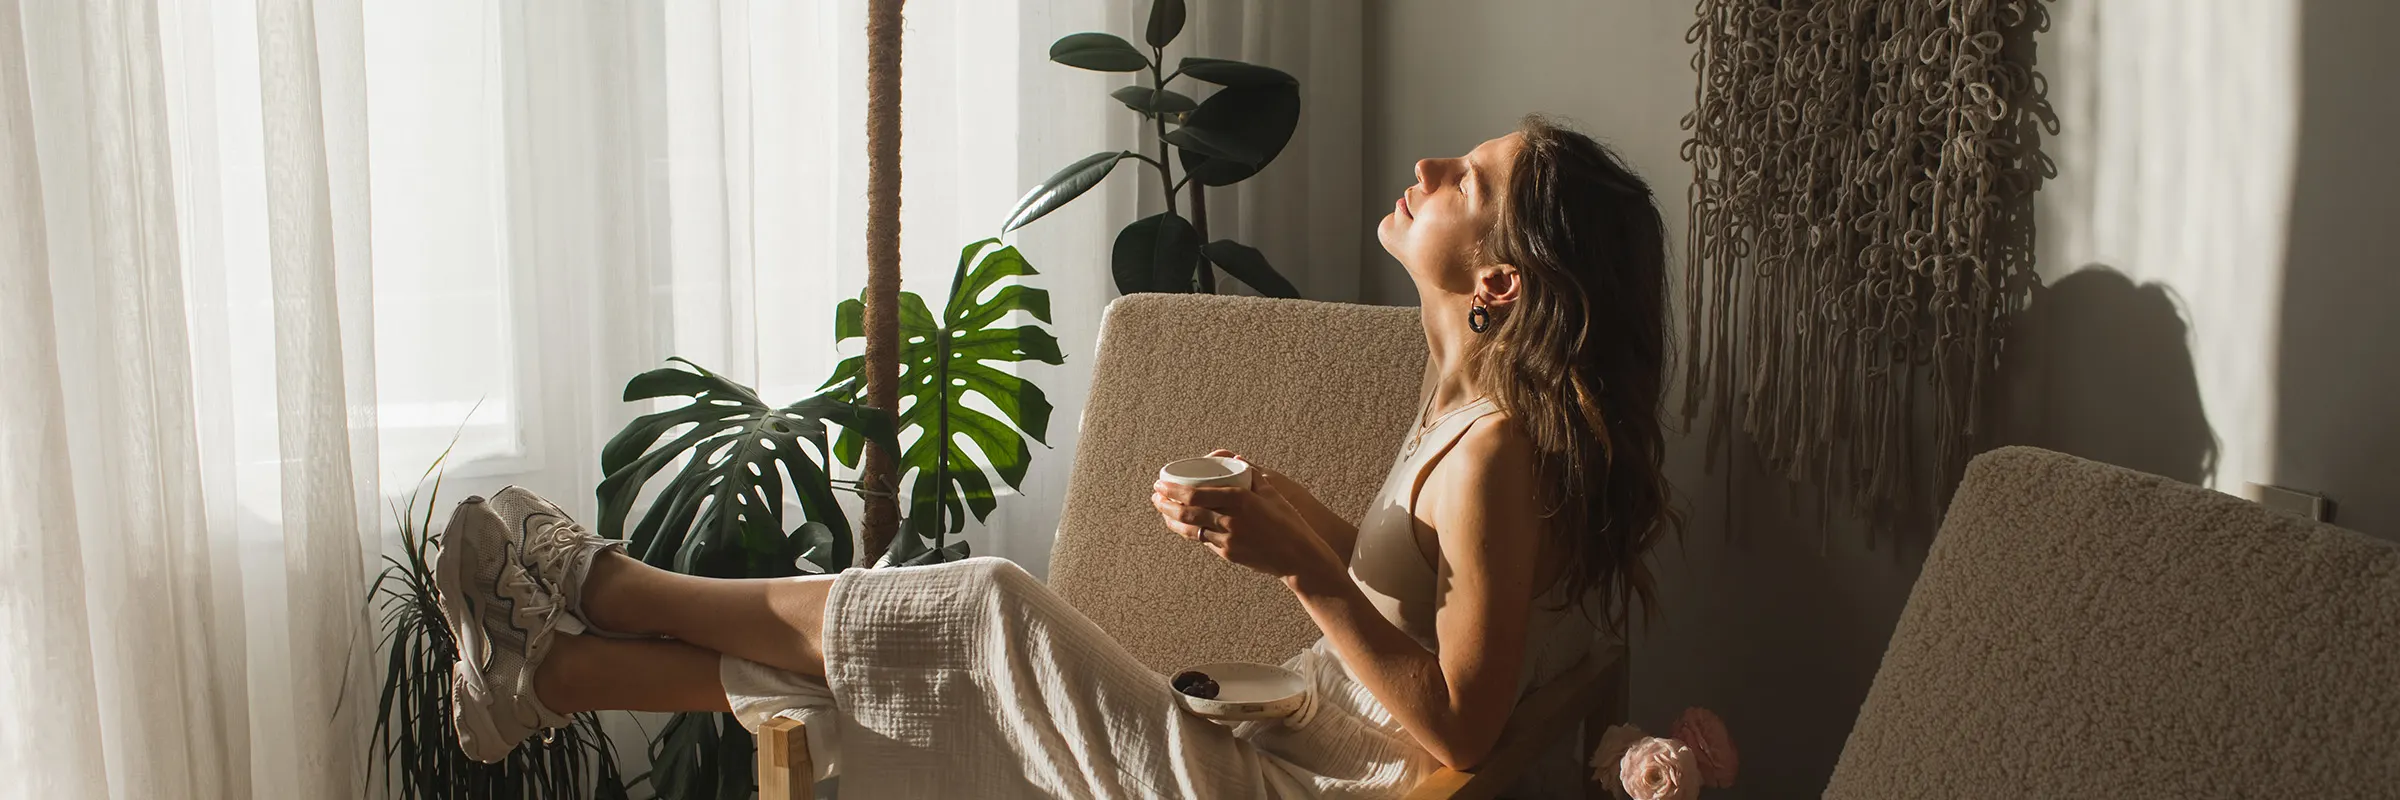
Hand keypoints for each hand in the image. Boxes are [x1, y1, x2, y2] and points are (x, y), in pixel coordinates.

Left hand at [1151, 458, 1343, 584]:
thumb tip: (1236, 459)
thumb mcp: (1272, 493)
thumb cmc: (1288, 522)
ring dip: (1171, 519)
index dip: (1173, 489)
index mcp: (1239, 500)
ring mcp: (1227, 539)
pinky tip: (1183, 525)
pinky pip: (1204, 541)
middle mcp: (1230, 520)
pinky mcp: (1228, 554)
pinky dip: (1190, 531)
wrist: (1298, 557)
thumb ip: (1252, 475)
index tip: (1161, 483)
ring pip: (1189, 529)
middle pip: (1186, 512)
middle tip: (1156, 494)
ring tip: (1162, 509)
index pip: (1195, 494)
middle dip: (1165, 503)